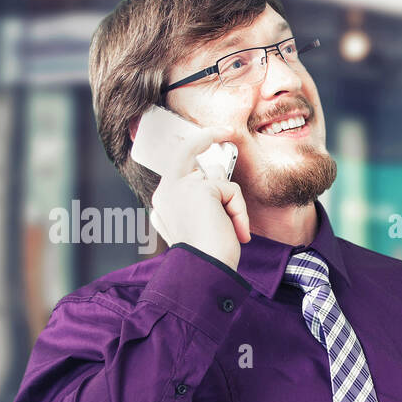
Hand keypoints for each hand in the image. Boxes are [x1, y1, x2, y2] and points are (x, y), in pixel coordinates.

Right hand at [147, 124, 249, 270]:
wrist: (206, 271)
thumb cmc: (208, 257)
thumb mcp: (199, 227)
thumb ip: (199, 202)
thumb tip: (212, 179)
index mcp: (162, 203)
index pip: (175, 166)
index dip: (192, 147)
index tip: (209, 134)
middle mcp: (164, 192)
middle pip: (187, 151)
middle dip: (206, 135)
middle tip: (225, 130)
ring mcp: (179, 187)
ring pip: (217, 178)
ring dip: (232, 205)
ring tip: (233, 231)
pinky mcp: (198, 188)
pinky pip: (230, 189)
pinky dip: (239, 210)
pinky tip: (236, 232)